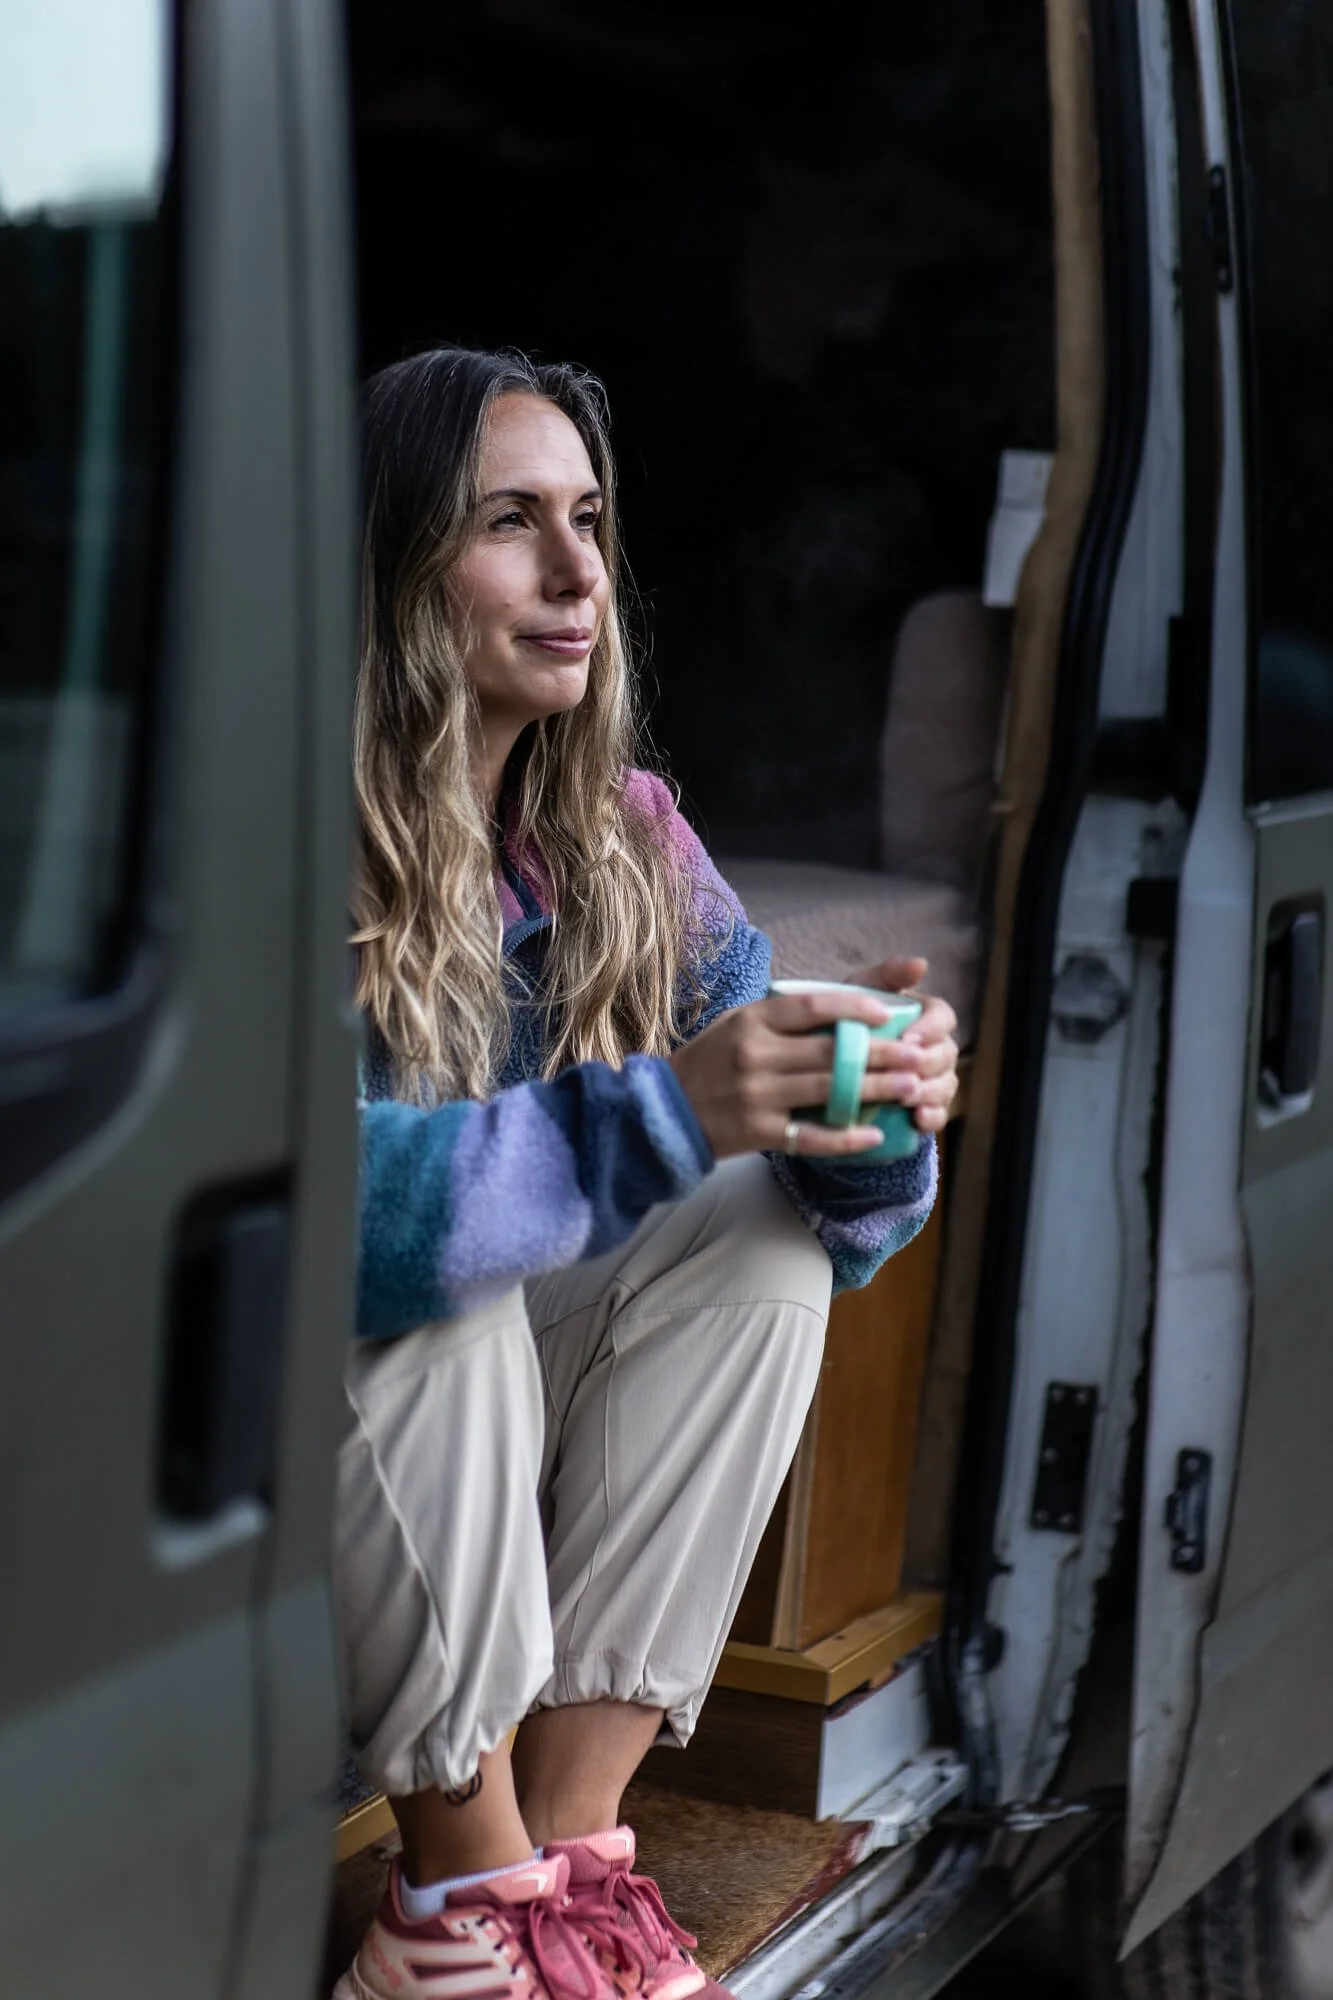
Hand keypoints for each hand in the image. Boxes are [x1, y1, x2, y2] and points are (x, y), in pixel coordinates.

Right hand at [669, 987, 921, 1161]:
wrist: (664, 1111)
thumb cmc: (708, 1062)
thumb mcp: (736, 1024)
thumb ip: (780, 1015)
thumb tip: (840, 1007)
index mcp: (751, 1021)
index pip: (810, 1006)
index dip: (853, 1007)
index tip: (887, 1013)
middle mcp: (755, 1055)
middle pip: (830, 1051)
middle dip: (880, 1053)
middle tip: (916, 1055)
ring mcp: (757, 1096)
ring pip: (829, 1091)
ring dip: (875, 1090)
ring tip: (910, 1089)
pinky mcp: (758, 1132)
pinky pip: (810, 1135)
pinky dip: (844, 1137)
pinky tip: (873, 1136)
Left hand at [849, 956, 959, 1135]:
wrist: (831, 1062)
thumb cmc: (852, 1019)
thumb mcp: (862, 992)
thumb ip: (888, 975)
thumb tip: (921, 963)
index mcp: (927, 1016)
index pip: (944, 1017)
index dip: (930, 1028)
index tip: (908, 1037)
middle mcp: (938, 1046)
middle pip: (945, 1054)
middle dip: (925, 1063)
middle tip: (902, 1070)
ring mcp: (936, 1079)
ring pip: (945, 1085)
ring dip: (927, 1091)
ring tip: (905, 1097)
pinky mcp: (928, 1107)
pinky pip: (940, 1114)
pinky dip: (931, 1116)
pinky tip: (916, 1119)